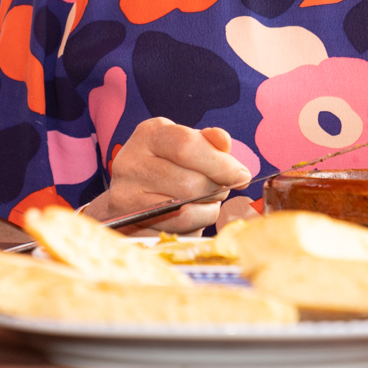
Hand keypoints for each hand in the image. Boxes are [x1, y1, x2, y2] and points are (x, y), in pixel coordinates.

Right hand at [84, 118, 251, 234]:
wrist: (134, 193)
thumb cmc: (170, 164)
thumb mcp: (188, 144)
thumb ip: (209, 141)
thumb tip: (223, 140)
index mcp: (148, 135)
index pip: (187, 146)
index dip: (221, 163)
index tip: (241, 174)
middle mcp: (130, 164)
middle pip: (191, 183)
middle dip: (217, 189)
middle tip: (220, 188)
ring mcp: (126, 197)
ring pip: (187, 211)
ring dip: (208, 209)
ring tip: (205, 200)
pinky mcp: (130, 226)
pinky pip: (178, 232)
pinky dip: (195, 225)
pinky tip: (191, 215)